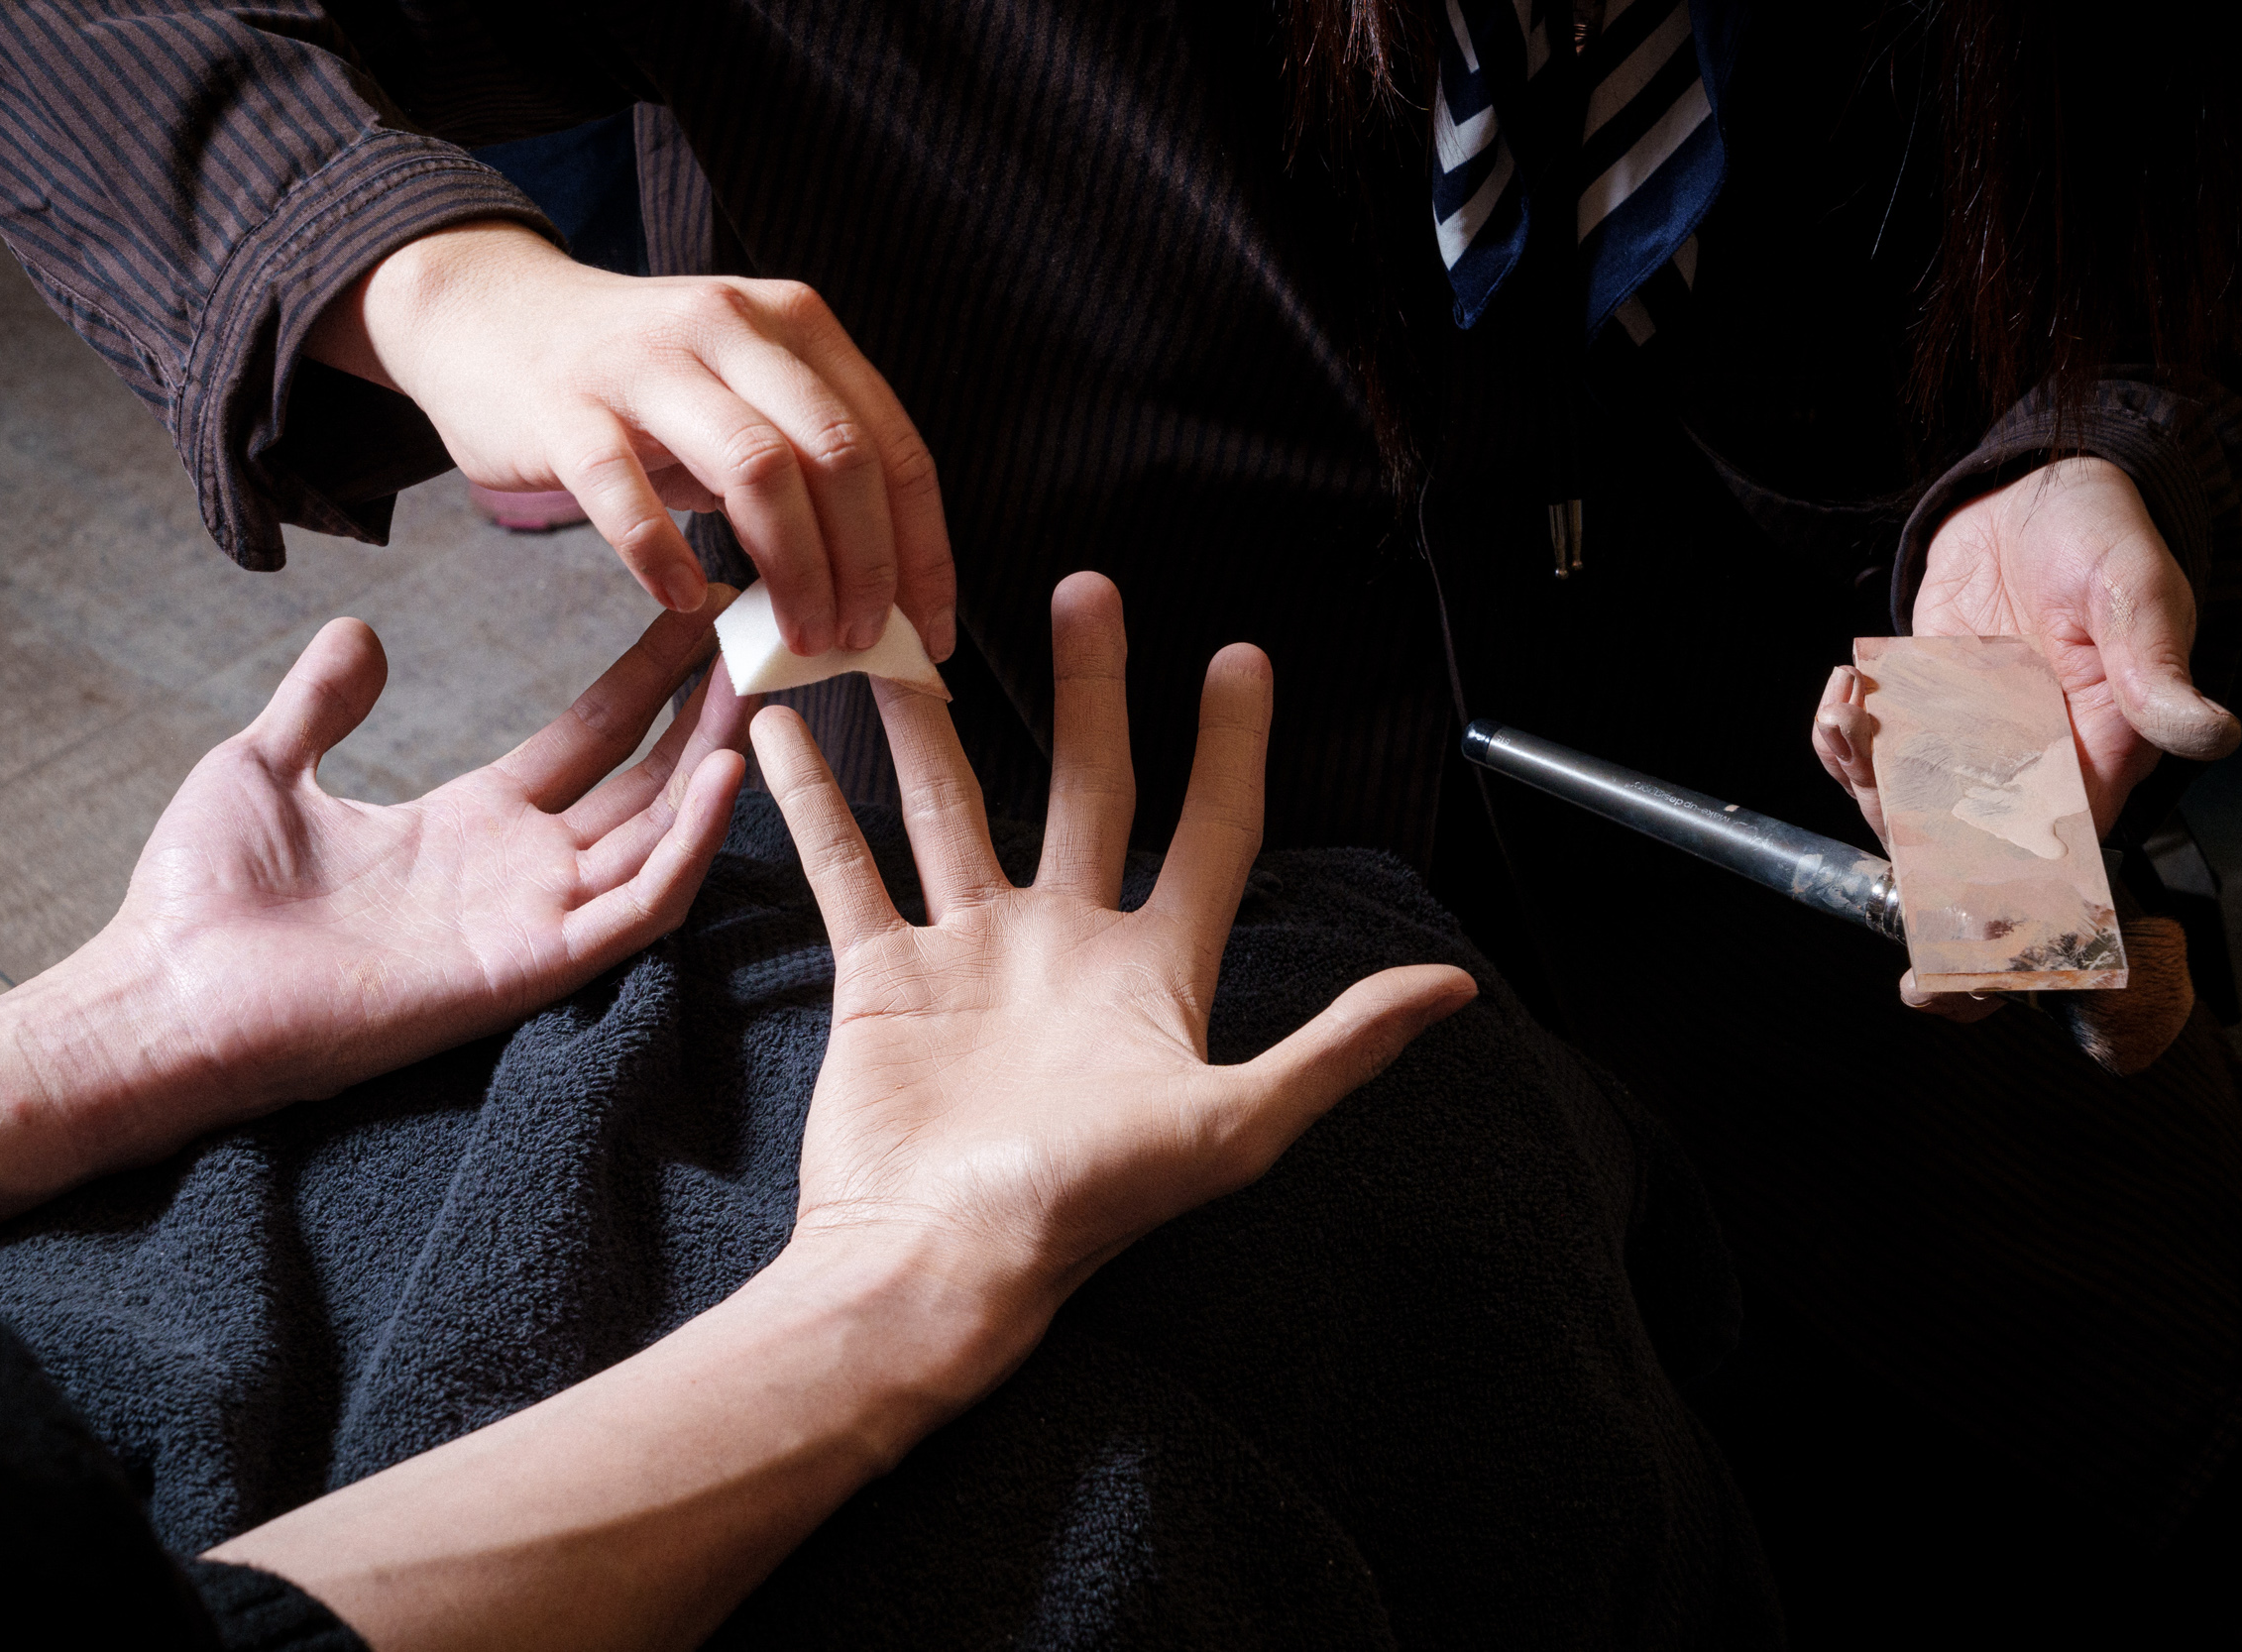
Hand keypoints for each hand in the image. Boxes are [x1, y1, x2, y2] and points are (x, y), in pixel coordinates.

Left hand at [88, 599, 750, 1144]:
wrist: (162, 998)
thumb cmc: (200, 901)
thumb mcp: (263, 765)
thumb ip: (323, 703)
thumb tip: (360, 631)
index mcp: (469, 823)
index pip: (588, 741)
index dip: (644, 681)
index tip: (692, 610)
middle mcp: (517, 871)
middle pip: (643, 781)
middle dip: (703, 710)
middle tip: (757, 636)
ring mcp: (530, 920)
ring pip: (658, 835)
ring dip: (714, 763)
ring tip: (758, 686)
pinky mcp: (529, 967)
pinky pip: (636, 907)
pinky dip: (690, 846)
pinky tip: (725, 776)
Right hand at [307, 221, 955, 662]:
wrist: (488, 313)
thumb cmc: (636, 382)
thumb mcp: (737, 394)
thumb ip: (804, 469)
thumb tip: (875, 595)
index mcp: (795, 325)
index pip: (892, 446)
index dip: (923, 550)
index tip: (930, 632)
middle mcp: (731, 326)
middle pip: (837, 456)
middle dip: (865, 567)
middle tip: (858, 644)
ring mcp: (646, 363)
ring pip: (756, 469)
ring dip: (793, 570)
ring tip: (798, 639)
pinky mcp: (566, 406)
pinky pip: (625, 488)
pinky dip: (664, 556)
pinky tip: (684, 601)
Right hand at [753, 572, 1476, 1313]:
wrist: (935, 1263)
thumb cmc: (1084, 1207)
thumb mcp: (1233, 1128)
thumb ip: (1337, 1046)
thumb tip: (1455, 989)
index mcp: (1152, 973)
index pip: (1209, 832)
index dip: (1231, 747)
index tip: (1241, 658)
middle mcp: (1062, 946)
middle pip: (1086, 788)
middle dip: (1090, 690)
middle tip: (1086, 590)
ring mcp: (968, 955)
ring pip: (952, 806)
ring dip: (930, 724)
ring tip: (906, 634)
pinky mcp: (882, 977)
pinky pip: (846, 865)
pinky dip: (814, 798)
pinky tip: (786, 729)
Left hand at [1809, 457, 2238, 1018]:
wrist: (2029, 496)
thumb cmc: (2098, 537)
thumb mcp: (2136, 592)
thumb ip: (2158, 671)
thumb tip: (2212, 731)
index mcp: (2099, 769)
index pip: (2057, 878)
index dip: (2006, 930)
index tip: (1949, 958)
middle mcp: (2028, 778)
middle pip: (1957, 865)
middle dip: (1900, 832)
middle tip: (1877, 753)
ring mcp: (1965, 756)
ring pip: (1897, 819)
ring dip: (1860, 773)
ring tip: (1864, 700)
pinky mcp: (1914, 725)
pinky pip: (1861, 768)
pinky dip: (1838, 739)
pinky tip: (1851, 686)